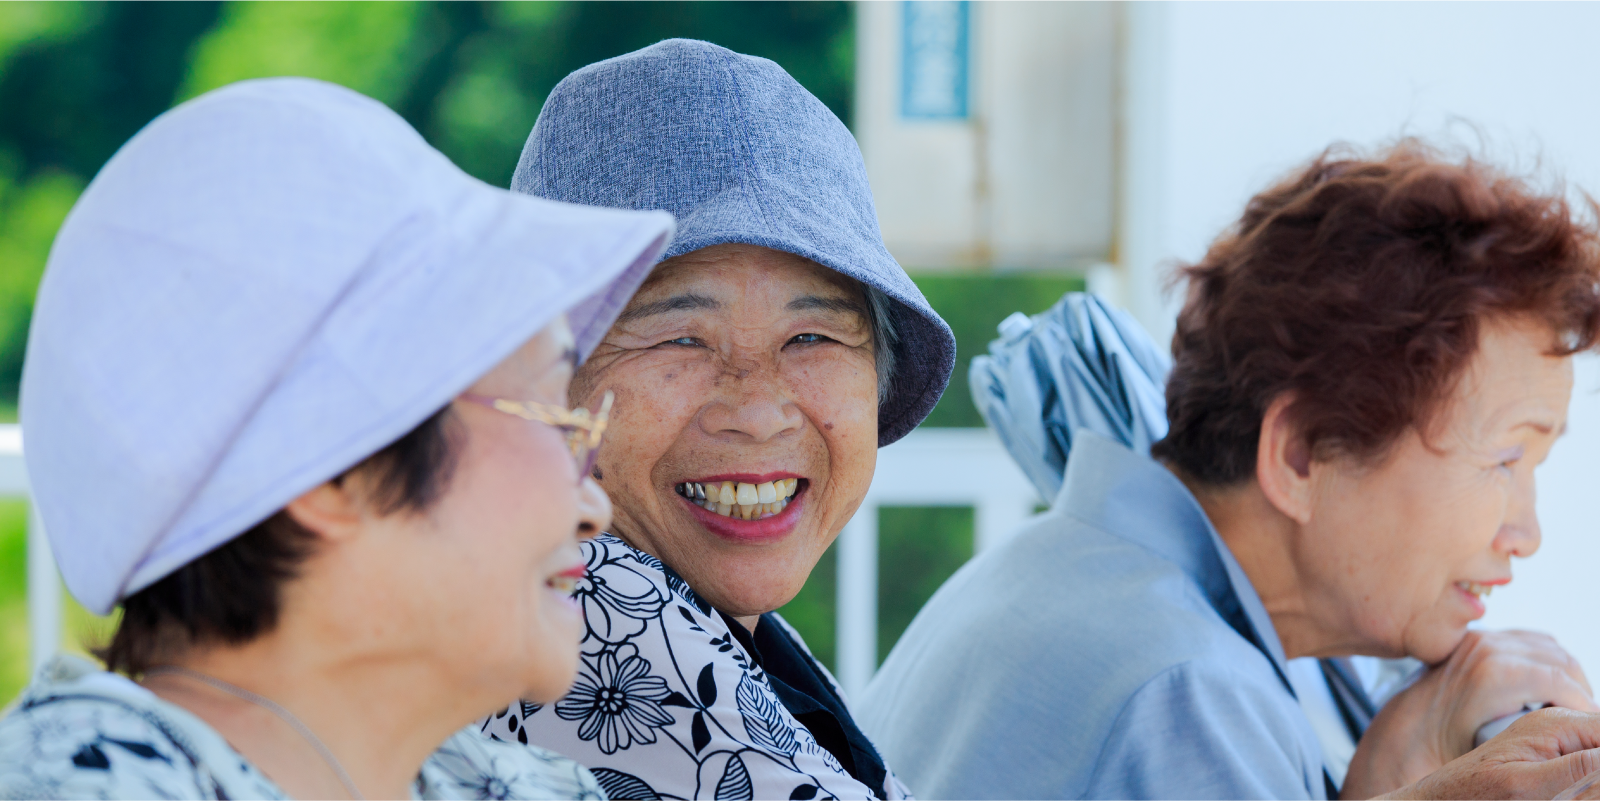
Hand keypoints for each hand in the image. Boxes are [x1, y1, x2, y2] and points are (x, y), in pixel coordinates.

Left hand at [1343, 630, 1596, 798]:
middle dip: (1581, 690)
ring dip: (1567, 673)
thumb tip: (1575, 745)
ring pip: (1549, 647)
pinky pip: (1529, 640)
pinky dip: (1547, 659)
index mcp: (1494, 673)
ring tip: (1571, 705)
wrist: (1404, 728)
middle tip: (1585, 718)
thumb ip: (1536, 739)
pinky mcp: (1476, 637)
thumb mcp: (1494, 751)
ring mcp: (1481, 638)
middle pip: (1562, 661)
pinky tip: (1549, 687)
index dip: (1585, 706)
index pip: (1564, 682)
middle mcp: (1487, 647)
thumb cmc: (1446, 749)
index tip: (1591, 727)